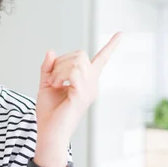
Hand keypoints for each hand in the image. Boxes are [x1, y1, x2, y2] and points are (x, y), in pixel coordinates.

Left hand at [35, 32, 122, 152]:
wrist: (48, 133)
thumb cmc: (48, 112)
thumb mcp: (46, 84)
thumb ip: (48, 68)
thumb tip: (51, 51)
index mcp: (86, 81)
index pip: (101, 60)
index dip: (111, 46)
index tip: (121, 33)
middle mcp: (92, 85)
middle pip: (80, 55)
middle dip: (61, 61)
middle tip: (51, 79)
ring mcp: (89, 90)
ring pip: (77, 61)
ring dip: (59, 69)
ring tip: (53, 84)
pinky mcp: (83, 95)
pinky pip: (74, 71)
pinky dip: (60, 75)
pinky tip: (56, 86)